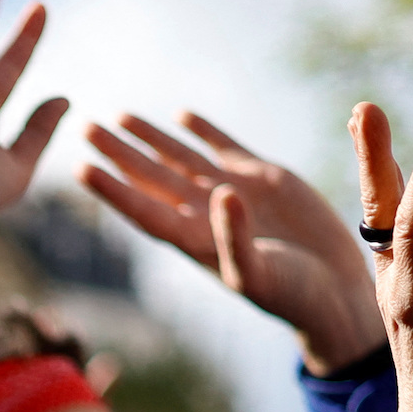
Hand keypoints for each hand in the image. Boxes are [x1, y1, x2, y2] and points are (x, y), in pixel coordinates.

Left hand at [80, 112, 383, 372]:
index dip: (112, 190)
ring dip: (150, 138)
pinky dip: (204, 130)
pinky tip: (180, 115)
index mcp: (195, 241)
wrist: (333, 293)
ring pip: (181, 158)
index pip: (143, 209)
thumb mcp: (257, 274)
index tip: (80, 167)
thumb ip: (233, 237)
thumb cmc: (290, 296)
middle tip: (84, 127)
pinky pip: (225, 147)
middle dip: (119, 153)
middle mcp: (206, 214)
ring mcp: (233, 194)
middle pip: (151, 177)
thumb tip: (221, 192)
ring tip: (118, 117)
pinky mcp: (265, 179)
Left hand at [351, 104, 412, 411]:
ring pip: (381, 213)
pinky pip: (392, 224)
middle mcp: (397, 285)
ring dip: (375, 163)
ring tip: (363, 113)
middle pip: (382, 212)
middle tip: (363, 108)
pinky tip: (384, 160)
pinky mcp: (405, 280)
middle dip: (376, 159)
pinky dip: (389, 187)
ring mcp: (396, 281)